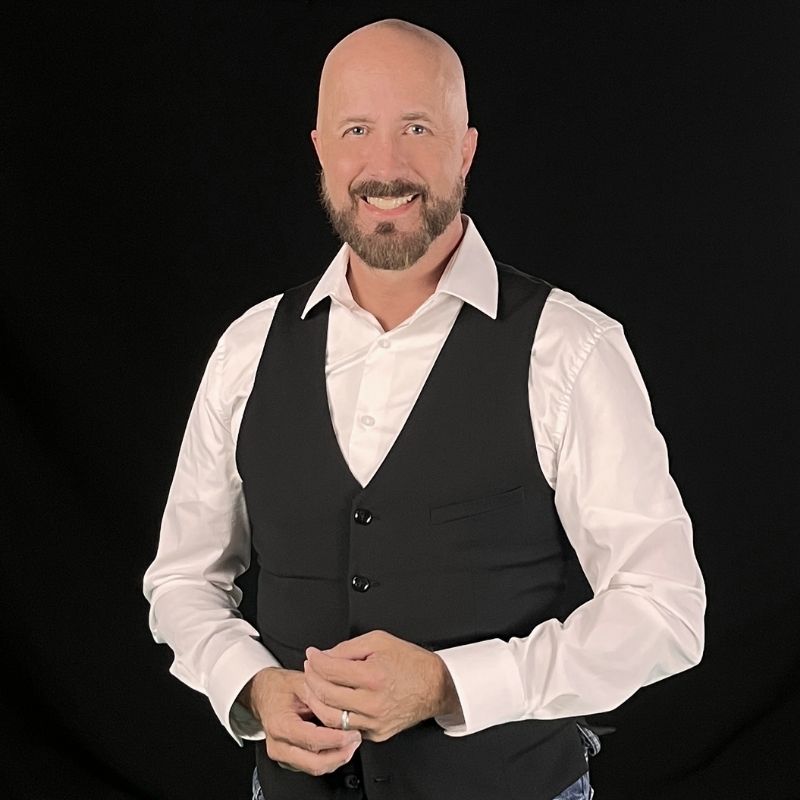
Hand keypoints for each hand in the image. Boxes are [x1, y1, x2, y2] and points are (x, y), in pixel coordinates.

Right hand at [240, 667, 361, 774]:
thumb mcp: (302, 682)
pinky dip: (329, 758)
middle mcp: (278, 745)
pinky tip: (339, 744)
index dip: (336, 739)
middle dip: (341, 753)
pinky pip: (312, 766)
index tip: (353, 732)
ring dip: (337, 757)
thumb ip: (321, 696)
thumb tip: (343, 710)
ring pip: (315, 768)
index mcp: (280, 724)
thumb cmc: (282, 687)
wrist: (265, 693)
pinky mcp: (288, 760)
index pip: (312, 740)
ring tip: (351, 740)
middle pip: (315, 763)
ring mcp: (282, 756)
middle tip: (356, 738)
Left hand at [303, 630, 460, 741]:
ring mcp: (375, 722)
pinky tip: (330, 704)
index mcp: (373, 676)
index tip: (311, 654)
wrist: (435, 686)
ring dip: (316, 702)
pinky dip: (334, 716)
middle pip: (326, 695)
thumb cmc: (411, 662)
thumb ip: (348, 648)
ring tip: (313, 688)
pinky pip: (347, 728)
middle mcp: (373, 703)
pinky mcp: (377, 734)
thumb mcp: (379, 641)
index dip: (315, 660)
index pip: (331, 670)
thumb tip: (325, 655)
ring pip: (331, 718)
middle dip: (311, 679)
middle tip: (309, 669)